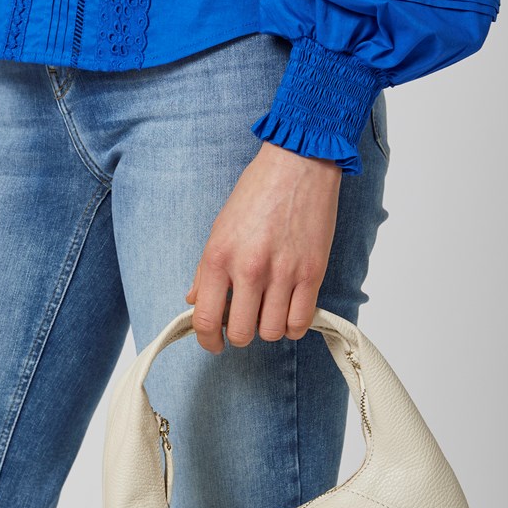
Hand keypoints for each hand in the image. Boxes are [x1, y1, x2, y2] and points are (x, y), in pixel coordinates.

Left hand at [185, 141, 340, 353]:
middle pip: (241, 333)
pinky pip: (301, 321)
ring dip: (268, 329)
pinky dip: (294, 325)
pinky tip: (289, 311)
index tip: (213, 343)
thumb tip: (194, 301)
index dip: (207, 341)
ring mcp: (283, 273)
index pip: (205, 319)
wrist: (299, 164)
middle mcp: (248, 269)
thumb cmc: (257, 191)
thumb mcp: (219, 228)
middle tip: (244, 321)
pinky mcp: (312, 272)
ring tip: (268, 312)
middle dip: (239, 334)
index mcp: (218, 257)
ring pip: (272, 332)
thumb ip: (205, 270)